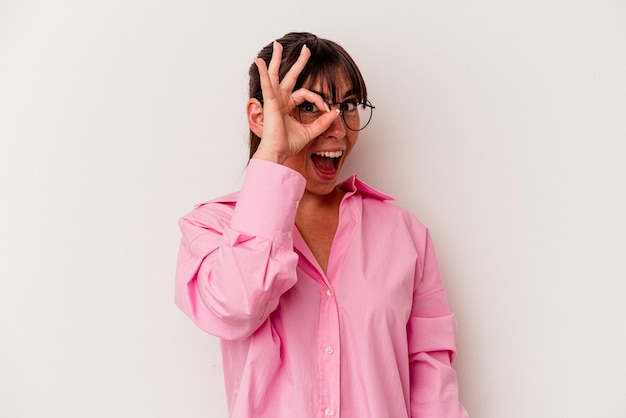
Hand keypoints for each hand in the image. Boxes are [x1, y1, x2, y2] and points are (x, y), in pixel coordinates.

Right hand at [252, 41, 339, 163]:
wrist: (278, 153)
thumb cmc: (288, 144)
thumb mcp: (310, 131)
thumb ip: (322, 122)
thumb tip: (335, 112)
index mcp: (288, 105)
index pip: (306, 93)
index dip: (318, 98)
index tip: (327, 108)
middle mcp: (280, 100)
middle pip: (290, 76)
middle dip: (298, 62)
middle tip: (305, 49)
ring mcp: (274, 99)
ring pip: (275, 75)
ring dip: (276, 59)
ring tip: (277, 44)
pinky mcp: (270, 102)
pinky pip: (267, 84)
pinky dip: (263, 72)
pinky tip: (260, 61)